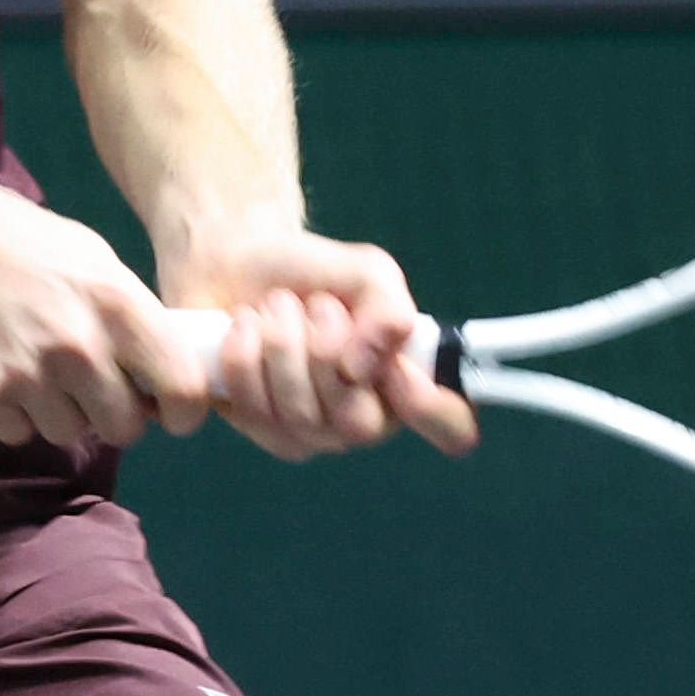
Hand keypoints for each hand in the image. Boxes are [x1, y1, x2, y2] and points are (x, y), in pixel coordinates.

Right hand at [0, 173, 210, 453]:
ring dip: (61, 412)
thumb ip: (131, 314)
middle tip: (93, 387)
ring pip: (70, 434)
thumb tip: (162, 368)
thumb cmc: (18, 240)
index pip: (182, 388)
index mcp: (118, 305)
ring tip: (38, 369)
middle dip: (114, 413)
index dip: (185, 411)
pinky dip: (15, 415)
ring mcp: (28, 377)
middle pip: (125, 428)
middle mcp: (79, 348)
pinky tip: (3, 373)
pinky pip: (20, 434)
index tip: (171, 412)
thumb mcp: (92, 258)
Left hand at [171, 226, 476, 462]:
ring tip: (278, 306)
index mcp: (409, 383)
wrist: (242, 261)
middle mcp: (365, 418)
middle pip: (358, 423)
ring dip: (282, 341)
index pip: (452, 428)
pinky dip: (244, 353)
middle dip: (328, 351)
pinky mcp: (259, 428)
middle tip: (318, 305)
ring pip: (300, 414)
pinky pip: (253, 408)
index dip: (430, 409)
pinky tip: (245, 327)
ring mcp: (311, 433)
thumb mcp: (368, 272)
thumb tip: (366, 365)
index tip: (397, 367)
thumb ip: (388, 309)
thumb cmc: (316, 273)